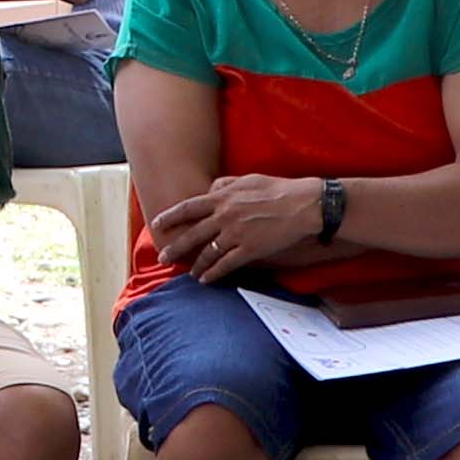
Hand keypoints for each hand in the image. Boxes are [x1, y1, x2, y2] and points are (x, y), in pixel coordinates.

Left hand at [149, 175, 324, 279]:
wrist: (303, 205)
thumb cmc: (277, 189)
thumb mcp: (247, 179)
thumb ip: (225, 184)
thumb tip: (210, 189)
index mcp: (222, 197)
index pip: (188, 208)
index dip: (169, 216)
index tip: (157, 224)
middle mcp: (224, 216)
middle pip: (192, 234)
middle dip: (175, 248)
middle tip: (163, 258)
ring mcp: (235, 234)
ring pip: (207, 253)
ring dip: (196, 265)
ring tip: (190, 273)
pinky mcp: (249, 250)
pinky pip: (225, 265)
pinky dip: (213, 273)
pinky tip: (206, 280)